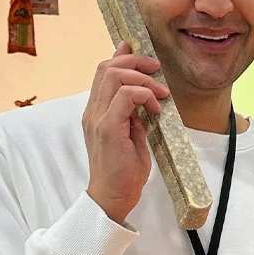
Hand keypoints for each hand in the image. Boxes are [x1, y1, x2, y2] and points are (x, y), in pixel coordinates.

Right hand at [83, 42, 169, 224]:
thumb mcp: (132, 133)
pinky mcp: (107, 128)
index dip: (123, 57)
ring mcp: (97, 119)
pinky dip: (143, 95)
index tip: (145, 58)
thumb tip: (143, 93)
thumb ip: (133, 112)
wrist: (113, 197)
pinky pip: (123, 96)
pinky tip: (155, 108)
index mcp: (97, 111)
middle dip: (136, 62)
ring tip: (160, 94)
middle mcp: (93, 112)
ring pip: (113, 76)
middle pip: (107, 68)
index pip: (103, 72)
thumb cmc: (124, 171)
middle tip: (157, 70)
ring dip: (143, 79)